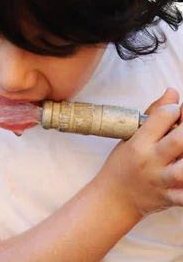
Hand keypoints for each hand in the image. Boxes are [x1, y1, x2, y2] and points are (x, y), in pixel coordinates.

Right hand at [97, 87, 182, 218]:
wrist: (114, 198)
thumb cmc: (123, 164)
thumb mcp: (131, 138)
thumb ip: (154, 115)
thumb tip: (173, 92)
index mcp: (139, 143)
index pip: (162, 117)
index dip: (175, 108)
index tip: (178, 110)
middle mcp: (150, 160)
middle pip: (179, 141)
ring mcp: (161, 181)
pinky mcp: (170, 198)